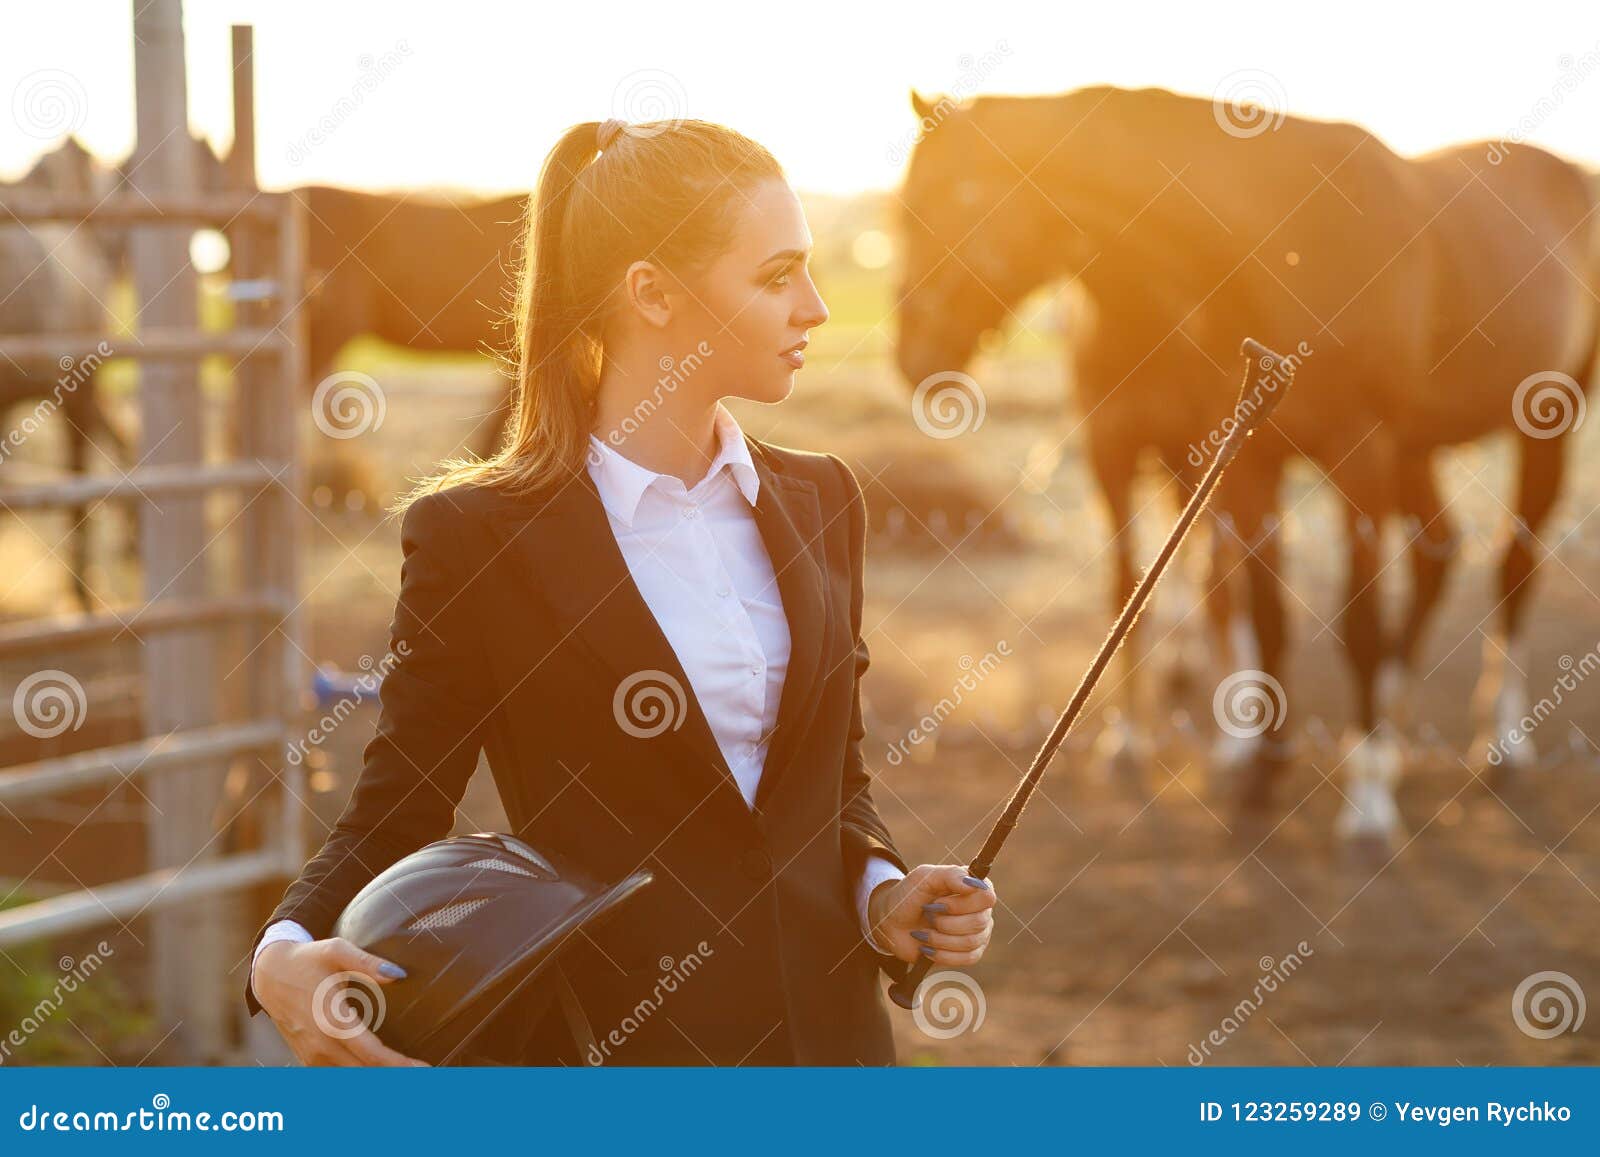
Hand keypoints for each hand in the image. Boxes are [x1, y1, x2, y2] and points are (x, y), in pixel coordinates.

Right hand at [253, 937, 428, 1066]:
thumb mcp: (337, 951)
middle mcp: (321, 1046)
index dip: (400, 1065)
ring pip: (351, 1079)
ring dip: (378, 1080)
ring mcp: (312, 1057)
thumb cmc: (307, 959)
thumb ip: (368, 962)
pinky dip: (359, 1078)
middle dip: (395, 1076)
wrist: (269, 974)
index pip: (373, 1054)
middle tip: (425, 1076)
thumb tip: (399, 973)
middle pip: (365, 1073)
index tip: (425, 1069)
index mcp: (333, 1022)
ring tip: (407, 1076)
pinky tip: (378, 1075)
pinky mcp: (308, 1059)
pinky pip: (337, 1077)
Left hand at [866, 864, 995, 966]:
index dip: (962, 903)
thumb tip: (974, 884)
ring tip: (923, 931)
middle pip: (979, 922)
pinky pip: (967, 959)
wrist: (892, 923)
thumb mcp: (925, 877)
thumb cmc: (910, 895)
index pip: (987, 896)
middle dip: (944, 921)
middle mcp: (981, 909)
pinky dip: (942, 954)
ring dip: (940, 938)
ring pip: (971, 942)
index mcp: (974, 887)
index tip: (937, 901)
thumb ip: (950, 875)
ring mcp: (978, 933)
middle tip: (927, 915)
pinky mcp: (969, 954)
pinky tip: (926, 948)